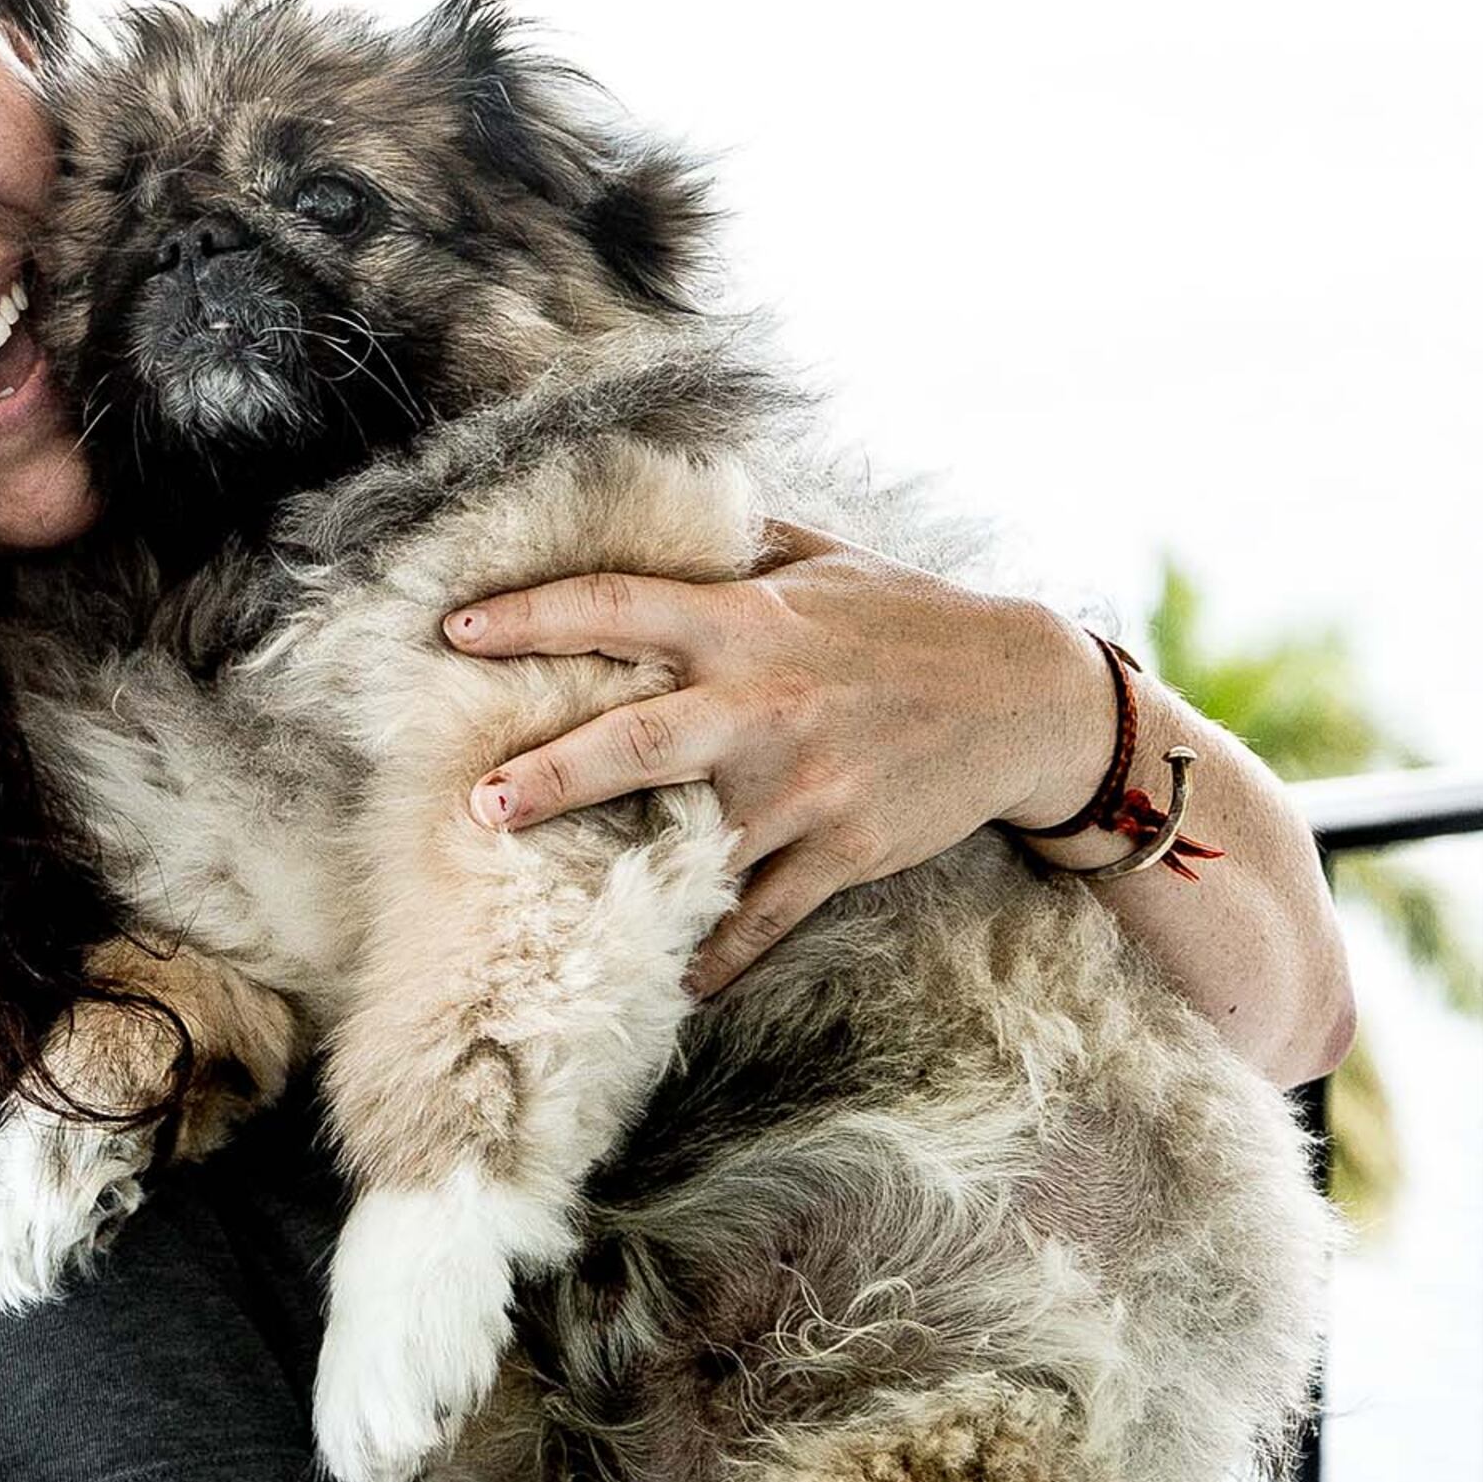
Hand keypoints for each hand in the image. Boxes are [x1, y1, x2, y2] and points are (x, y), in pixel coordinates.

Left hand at [442, 518, 1112, 996]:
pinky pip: (761, 914)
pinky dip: (715, 953)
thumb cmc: (910, 620)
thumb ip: (736, 541)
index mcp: (747, 622)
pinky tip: (667, 983)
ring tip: (545, 906)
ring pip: (693, 840)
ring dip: (620, 875)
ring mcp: (805, 785)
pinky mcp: (843, 850)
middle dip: (551, 774)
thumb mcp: (824, 561)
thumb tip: (659, 498)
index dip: (530, 616)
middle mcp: (766, 704)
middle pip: (638, 743)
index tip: (454, 629)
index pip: (617, 608)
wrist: (1028, 697)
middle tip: (477, 802)